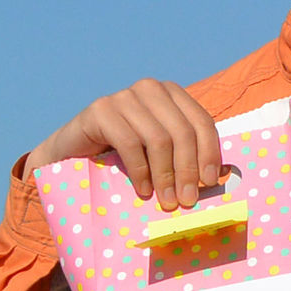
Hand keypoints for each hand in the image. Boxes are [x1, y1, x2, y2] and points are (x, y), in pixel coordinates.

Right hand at [24, 79, 220, 210]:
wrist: (72, 155)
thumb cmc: (122, 158)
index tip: (210, 183)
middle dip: (187, 170)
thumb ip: (184, 157)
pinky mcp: (100, 110)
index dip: (209, 153)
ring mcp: (124, 97)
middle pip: (182, 132)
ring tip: (166, 202)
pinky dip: (140, 171)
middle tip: (186, 200)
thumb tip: (219, 176)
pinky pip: (130, 143)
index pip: (201, 122)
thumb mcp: (159, 155)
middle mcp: (150, 89)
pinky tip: (142, 190)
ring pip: (158, 139)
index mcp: (172, 95)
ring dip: (165, 176)